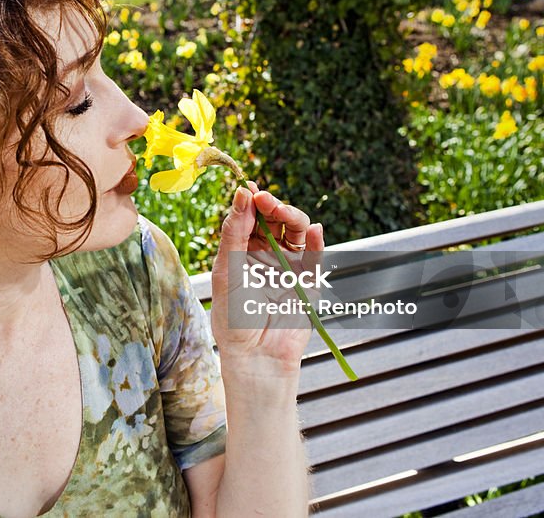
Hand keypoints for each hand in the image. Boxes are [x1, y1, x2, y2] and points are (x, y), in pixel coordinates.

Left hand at [210, 181, 322, 382]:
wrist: (255, 355)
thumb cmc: (232, 316)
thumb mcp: (226, 269)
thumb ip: (235, 232)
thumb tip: (242, 193)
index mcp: (242, 250)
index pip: (250, 217)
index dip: (251, 201)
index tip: (249, 188)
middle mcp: (266, 254)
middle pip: (276, 219)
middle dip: (272, 206)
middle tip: (265, 199)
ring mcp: (288, 266)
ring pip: (297, 232)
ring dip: (292, 217)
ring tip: (283, 212)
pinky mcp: (308, 281)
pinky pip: (315, 257)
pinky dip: (316, 241)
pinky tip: (314, 229)